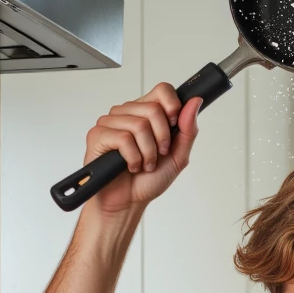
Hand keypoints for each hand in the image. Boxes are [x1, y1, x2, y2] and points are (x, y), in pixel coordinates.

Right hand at [82, 83, 200, 218]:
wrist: (128, 203)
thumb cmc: (148, 180)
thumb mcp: (177, 157)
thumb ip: (188, 130)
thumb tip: (195, 101)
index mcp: (145, 112)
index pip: (162, 90)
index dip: (173, 105)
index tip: (175, 126)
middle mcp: (127, 113)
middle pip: (154, 109)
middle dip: (162, 139)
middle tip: (158, 155)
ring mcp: (110, 122)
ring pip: (140, 125)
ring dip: (148, 153)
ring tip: (144, 164)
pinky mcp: (98, 135)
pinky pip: (123, 139)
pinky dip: (133, 158)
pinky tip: (131, 166)